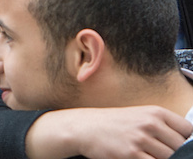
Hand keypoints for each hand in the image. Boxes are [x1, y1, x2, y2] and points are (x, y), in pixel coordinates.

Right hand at [27, 106, 192, 158]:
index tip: (176, 145)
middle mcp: (150, 124)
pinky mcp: (131, 154)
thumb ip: (161, 126)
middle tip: (157, 151)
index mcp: (156, 112)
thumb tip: (182, 143)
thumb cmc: (112, 123)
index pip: (188, 130)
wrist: (84, 127)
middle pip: (180, 147)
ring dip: (160, 158)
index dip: (185, 141)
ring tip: (146, 154)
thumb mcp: (139, 116)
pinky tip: (139, 157)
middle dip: (173, 153)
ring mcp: (141, 139)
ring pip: (168, 157)